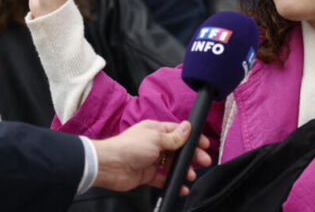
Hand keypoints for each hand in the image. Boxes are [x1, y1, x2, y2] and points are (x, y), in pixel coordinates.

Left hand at [92, 120, 211, 193]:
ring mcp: (150, 159)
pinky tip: (181, 187)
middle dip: (191, 155)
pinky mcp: (147, 174)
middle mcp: (153, 144)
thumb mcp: (155, 139)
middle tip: (204, 161)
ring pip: (172, 165)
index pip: (178, 132)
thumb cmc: (129, 147)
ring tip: (191, 176)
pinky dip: (173, 183)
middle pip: (177, 149)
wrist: (110, 166)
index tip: (204, 144)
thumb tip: (187, 127)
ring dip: (183, 170)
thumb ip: (173, 137)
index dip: (192, 138)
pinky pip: (163, 179)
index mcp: (155, 130)